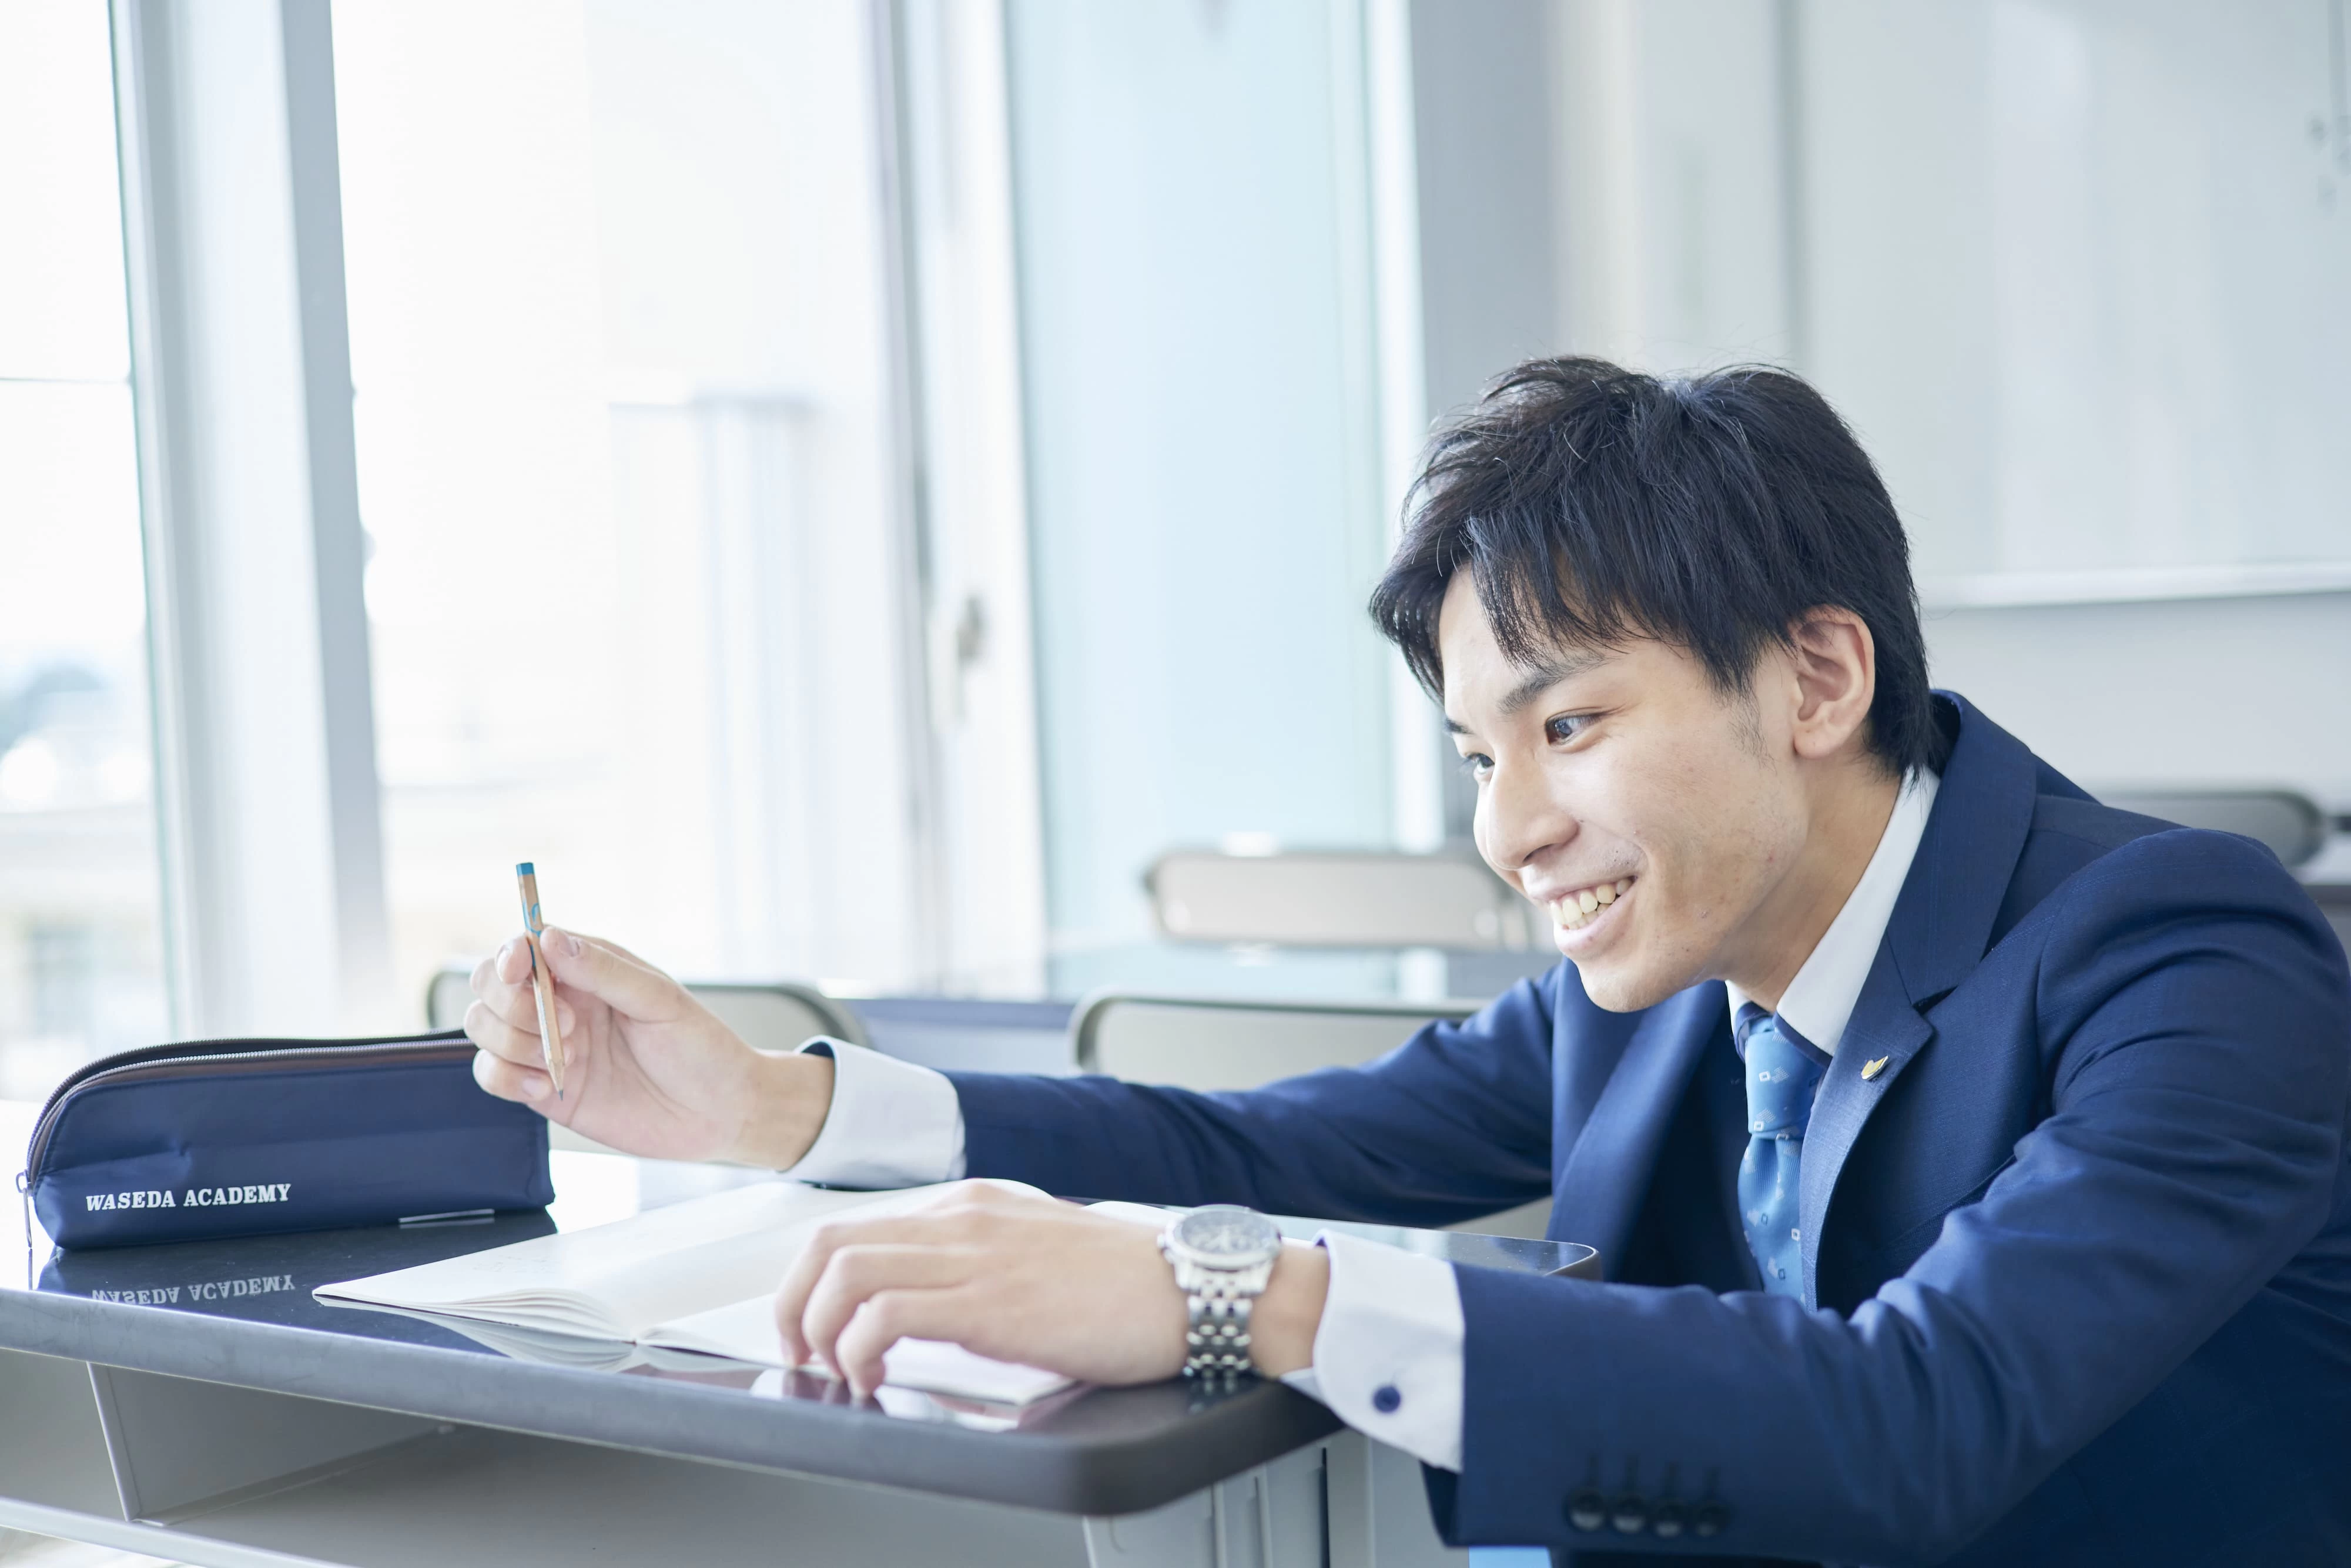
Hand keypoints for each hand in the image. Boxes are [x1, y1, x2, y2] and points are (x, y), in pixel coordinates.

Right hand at [465, 929, 833, 1166]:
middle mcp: (560, 1002)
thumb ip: (603, 971)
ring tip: (567, 1058)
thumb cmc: (700, 1048)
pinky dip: (504, 1078)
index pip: (525, 947)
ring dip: (511, 1041)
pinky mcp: (543, 1089)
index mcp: (588, 969)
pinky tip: (545, 1087)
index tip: (519, 971)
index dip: (511, 955)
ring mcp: (547, 1046)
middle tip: (566, 1025)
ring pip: (484, 1027)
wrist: (718, 1113)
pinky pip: (492, 1074)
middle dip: (510, 1003)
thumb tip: (547, 938)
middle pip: (491, 984)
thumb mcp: (660, 1001)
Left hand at [772, 1181, 1329, 1397]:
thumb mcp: (1036, 1250)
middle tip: (801, 1351)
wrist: (1193, 1288)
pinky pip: (887, 1315)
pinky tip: (872, 1376)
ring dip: (818, 1326)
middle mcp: (964, 1217)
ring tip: (835, 1368)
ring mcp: (976, 1254)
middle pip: (832, 1240)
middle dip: (795, 1302)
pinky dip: (859, 1349)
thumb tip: (928, 1299)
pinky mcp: (991, 1302)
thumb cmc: (1128, 1283)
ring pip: (846, 1270)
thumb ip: (980, 1260)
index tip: (814, 1326)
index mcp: (973, 1203)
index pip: (858, 1226)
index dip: (813, 1281)